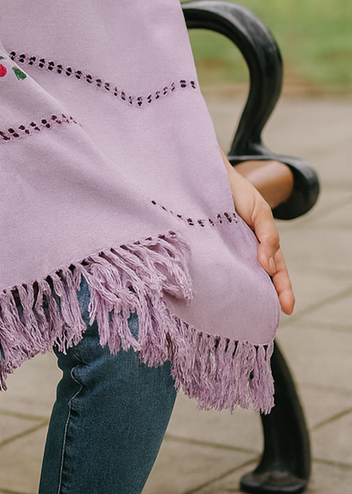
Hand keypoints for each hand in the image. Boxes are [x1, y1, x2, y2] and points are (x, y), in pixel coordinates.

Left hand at [223, 152, 294, 314]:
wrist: (208, 174)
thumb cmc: (238, 193)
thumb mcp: (260, 211)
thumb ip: (267, 236)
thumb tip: (268, 266)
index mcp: (260, 245)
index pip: (276, 271)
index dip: (283, 290)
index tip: (288, 308)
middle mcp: (242, 251)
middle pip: (256, 279)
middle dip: (262, 299)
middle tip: (264, 318)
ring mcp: (224, 250)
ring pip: (235, 276)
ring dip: (238, 292)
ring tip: (239, 311)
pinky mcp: (205, 247)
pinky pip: (212, 265)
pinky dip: (215, 278)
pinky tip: (212, 290)